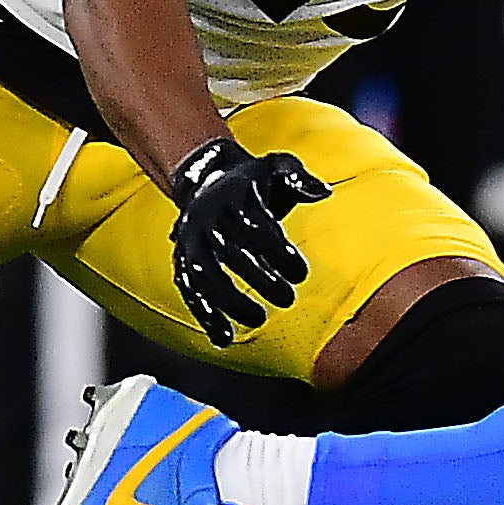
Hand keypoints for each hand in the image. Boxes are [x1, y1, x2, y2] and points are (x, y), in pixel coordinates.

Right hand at [165, 136, 332, 346]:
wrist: (208, 177)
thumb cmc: (253, 180)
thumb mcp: (276, 166)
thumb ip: (298, 177)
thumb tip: (321, 191)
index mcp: (234, 193)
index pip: (255, 223)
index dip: (277, 250)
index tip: (301, 273)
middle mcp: (207, 216)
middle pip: (230, 251)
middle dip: (260, 278)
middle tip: (288, 297)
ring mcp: (191, 240)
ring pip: (204, 274)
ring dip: (229, 301)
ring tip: (258, 319)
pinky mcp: (182, 260)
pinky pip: (188, 290)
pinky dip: (204, 315)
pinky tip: (224, 338)